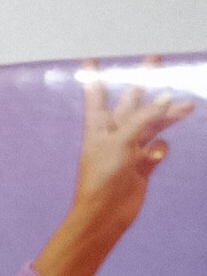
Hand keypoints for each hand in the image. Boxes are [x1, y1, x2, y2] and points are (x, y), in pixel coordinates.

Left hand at [73, 57, 192, 231]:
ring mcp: (128, 151)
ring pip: (151, 125)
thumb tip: (165, 99)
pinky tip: (159, 153)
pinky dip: (161, 148)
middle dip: (143, 83)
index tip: (88, 60)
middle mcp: (113, 136)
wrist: (105, 215)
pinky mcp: (141, 167)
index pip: (96, 97)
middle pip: (131, 104)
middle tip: (154, 60)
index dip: (94, 79)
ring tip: (187, 106)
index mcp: (98, 128)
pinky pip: (156, 149)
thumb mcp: (121, 141)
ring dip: (167, 115)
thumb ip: (143, 118)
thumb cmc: (102, 177)